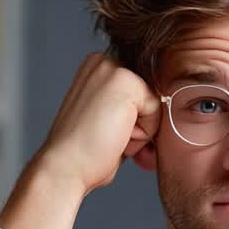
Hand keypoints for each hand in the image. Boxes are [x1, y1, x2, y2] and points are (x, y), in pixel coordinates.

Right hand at [32, 53, 161, 197]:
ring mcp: (113, 68)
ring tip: (111, 136)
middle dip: (138, 123)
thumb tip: (162, 104)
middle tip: (108, 135)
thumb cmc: (85, 153)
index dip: (132, 120)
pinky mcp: (125, 81)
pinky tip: (116, 136)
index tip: (106, 131)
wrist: (65, 167)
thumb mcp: (106, 118)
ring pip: (154, 103)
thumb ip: (127, 105)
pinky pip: (157, 110)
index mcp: (97, 68)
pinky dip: (143, 132)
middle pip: (150, 95)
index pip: (141, 92)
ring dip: (140, 129)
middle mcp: (103, 61)